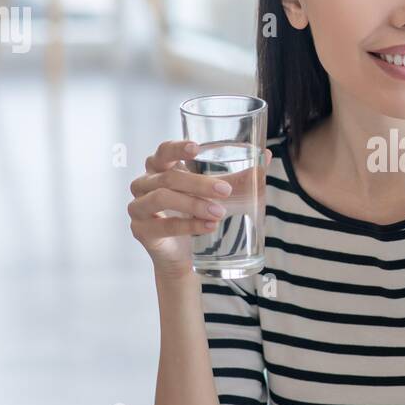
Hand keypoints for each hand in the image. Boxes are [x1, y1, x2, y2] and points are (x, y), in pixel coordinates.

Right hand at [128, 139, 271, 279]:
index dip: (177, 148)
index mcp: (159, 168)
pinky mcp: (141, 230)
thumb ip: (238, 177)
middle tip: (226, 191)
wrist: (182, 256)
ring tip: (219, 213)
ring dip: (194, 204)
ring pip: (163, 198)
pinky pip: (164, 226)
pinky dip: (189, 225)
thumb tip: (266, 156)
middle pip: (168, 177)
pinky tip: (209, 226)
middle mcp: (144, 184)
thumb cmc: (196, 215)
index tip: (197, 148)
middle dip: (199, 183)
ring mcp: (138, 207)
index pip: (163, 151)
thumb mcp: (216, 195)